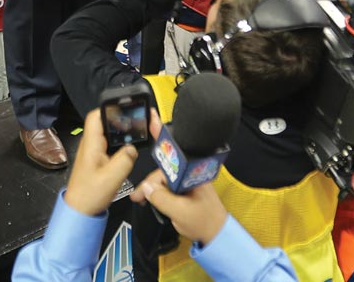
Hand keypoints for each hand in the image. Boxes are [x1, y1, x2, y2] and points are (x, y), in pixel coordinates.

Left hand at [65, 109, 139, 216]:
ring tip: (135, 136)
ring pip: (108, 135)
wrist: (80, 211)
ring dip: (120, 135)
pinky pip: (109, 146)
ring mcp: (93, 152)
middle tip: (135, 124)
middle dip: (120, 121)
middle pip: (104, 123)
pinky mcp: (97, 160)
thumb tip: (133, 148)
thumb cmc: (90, 195)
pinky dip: (119, 146)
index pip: (96, 115)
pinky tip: (128, 152)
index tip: (125, 110)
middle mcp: (90, 144)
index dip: (110, 109)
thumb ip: (125, 160)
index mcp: (91, 143)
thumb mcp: (112, 178)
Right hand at [130, 110, 227, 243]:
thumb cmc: (204, 222)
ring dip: (151, 189)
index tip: (151, 118)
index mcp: (192, 171)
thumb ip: (162, 199)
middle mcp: (189, 171)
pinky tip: (149, 198)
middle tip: (138, 195)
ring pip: (162, 177)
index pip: (173, 150)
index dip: (161, 134)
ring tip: (141, 199)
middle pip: (163, 167)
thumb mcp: (181, 212)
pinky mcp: (183, 188)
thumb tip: (146, 188)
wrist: (216, 236)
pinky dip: (156, 192)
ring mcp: (186, 179)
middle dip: (149, 180)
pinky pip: (166, 185)